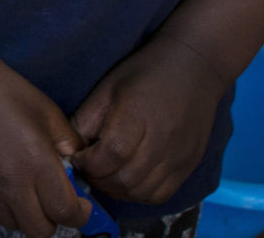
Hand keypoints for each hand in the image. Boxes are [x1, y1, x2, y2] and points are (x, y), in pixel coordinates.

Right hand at [0, 61, 92, 237]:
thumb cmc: (5, 91)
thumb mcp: (49, 113)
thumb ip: (70, 145)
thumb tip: (78, 170)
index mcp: (39, 163)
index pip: (67, 213)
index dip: (80, 214)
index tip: (81, 205)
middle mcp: (12, 183)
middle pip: (41, 230)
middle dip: (54, 218)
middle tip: (51, 199)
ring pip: (13, 226)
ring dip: (25, 215)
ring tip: (24, 193)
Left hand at [68, 32, 228, 205]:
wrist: (195, 68)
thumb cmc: (146, 73)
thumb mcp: (108, 88)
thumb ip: (86, 119)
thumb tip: (68, 148)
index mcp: (137, 116)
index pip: (110, 155)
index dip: (88, 163)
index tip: (78, 157)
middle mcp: (162, 141)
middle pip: (124, 179)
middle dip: (98, 179)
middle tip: (88, 168)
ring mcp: (179, 157)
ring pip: (142, 193)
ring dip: (117, 190)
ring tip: (106, 174)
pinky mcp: (189, 165)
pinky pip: (161, 194)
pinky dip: (139, 194)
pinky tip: (127, 179)